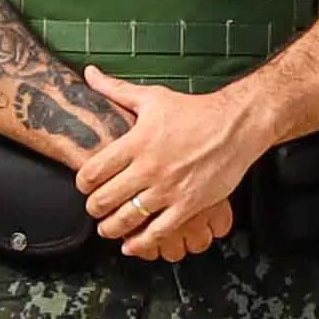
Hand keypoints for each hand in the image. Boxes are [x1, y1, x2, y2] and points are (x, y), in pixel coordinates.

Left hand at [71, 75, 271, 261]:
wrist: (236, 125)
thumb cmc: (195, 111)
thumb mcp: (153, 96)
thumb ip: (116, 89)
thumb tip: (89, 73)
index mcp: (136, 142)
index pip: (92, 171)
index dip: (82, 183)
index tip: (84, 186)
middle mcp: (149, 168)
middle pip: (104, 199)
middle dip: (94, 209)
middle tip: (95, 209)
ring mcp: (168, 189)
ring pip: (127, 219)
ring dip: (111, 228)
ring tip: (109, 228)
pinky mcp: (188, 205)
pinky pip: (158, 232)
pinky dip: (141, 243)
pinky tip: (132, 245)